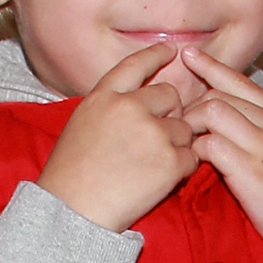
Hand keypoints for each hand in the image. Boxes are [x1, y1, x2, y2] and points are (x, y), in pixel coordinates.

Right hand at [37, 45, 199, 231]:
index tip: (172, 50)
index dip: (156, 55)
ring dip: (177, 144)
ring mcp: (152, 133)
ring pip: (184, 128)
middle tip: (156, 138)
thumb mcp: (81, 124)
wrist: (72, 212)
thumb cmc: (69, 176)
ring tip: (152, 166)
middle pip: (170, 96)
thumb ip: (109, 107)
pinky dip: (183, 169)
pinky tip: (163, 180)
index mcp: (105, 97)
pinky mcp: (169, 162)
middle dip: (170, 113)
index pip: (136, 65)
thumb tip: (136, 103)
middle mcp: (130, 108)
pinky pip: (192, 157)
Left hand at [183, 54, 262, 262]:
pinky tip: (194, 162)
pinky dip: (196, 150)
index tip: (190, 55)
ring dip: (192, 125)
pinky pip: (211, 145)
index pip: (242, 82)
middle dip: (194, 105)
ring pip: (213, 112)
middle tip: (180, 122)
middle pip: (222, 94)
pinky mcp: (249, 170)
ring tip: (186, 142)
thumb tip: (241, 123)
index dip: (212, 67)